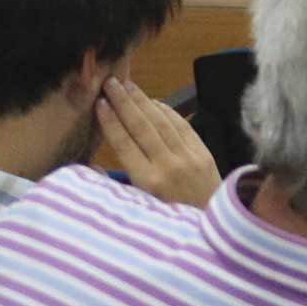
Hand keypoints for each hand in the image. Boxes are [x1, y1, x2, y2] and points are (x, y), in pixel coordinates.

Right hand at [94, 78, 221, 207]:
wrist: (211, 222)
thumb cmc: (168, 217)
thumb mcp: (139, 208)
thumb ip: (118, 186)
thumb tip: (95, 166)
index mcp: (148, 182)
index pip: (124, 145)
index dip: (111, 122)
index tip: (99, 104)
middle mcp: (168, 166)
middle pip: (142, 127)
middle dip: (125, 103)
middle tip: (111, 83)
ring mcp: (188, 157)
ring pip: (162, 123)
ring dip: (144, 101)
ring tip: (128, 85)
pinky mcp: (204, 153)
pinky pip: (183, 126)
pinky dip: (167, 111)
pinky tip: (153, 101)